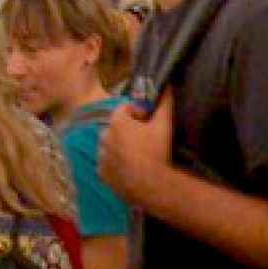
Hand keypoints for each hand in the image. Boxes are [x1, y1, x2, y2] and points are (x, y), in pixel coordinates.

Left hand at [98, 92, 172, 207]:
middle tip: (145, 140)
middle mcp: (104, 136)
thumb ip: (164, 102)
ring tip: (138, 156)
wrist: (151, 185)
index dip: (138, 113)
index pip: (125, 108)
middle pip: (116, 127)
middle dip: (128, 130)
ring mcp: (101, 156)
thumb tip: (166, 84)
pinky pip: (107, 164)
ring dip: (120, 147)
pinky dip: (115, 164)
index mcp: (117, 121)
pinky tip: (130, 169)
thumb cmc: (157, 151)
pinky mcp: (101, 173)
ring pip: (110, 145)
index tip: (148, 122)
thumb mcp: (164, 123)